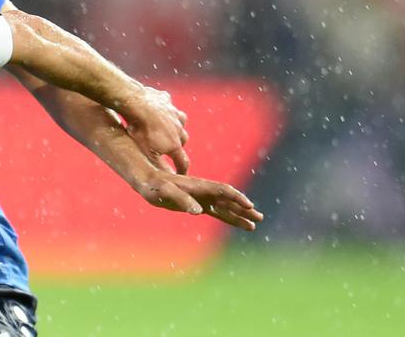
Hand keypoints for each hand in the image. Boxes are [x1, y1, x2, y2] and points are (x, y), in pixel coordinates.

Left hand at [123, 86, 190, 173]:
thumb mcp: (146, 153)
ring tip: (167, 128)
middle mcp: (178, 129)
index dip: (182, 170)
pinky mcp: (165, 100)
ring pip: (180, 121)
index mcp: (174, 144)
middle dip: (178, 145)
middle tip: (169, 149)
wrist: (137, 104)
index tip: (181, 175)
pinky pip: (169, 104)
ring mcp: (173, 113)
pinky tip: (158, 109)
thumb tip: (164, 179)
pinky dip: (165, 108)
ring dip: (176, 126)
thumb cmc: (139, 130)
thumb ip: (157, 165)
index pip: (183, 161)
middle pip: (184, 139)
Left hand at [134, 169, 263, 230]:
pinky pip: (216, 211)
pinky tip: (237, 222)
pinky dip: (227, 216)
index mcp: (198, 186)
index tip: (249, 206)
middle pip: (228, 200)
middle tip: (259, 219)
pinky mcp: (197, 204)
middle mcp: (203, 191)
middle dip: (243, 209)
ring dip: (239, 215)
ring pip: (224, 207)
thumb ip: (181, 199)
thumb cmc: (153, 186)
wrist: (145, 180)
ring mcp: (201, 197)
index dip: (236, 198)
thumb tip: (198, 211)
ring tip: (253, 224)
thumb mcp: (164, 192)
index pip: (222, 191)